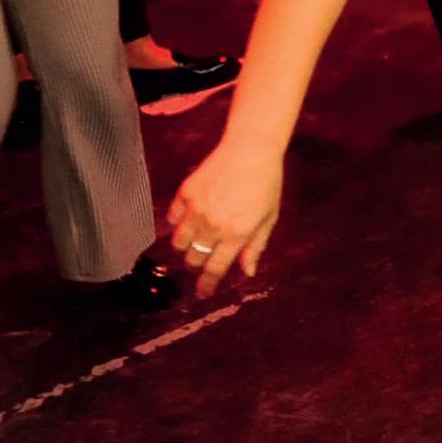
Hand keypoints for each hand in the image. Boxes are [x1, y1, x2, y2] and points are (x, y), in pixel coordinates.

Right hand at [168, 138, 282, 296]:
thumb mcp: (268, 218)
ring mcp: (196, 208)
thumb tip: (247, 271)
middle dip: (196, 265)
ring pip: (179, 242)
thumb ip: (255, 246)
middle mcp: (213, 225)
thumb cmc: (266, 183)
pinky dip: (176, 224)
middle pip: (194, 258)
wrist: (251, 148)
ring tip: (193, 243)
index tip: (202, 293)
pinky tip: (186, 221)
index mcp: (236, 234)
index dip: (207, 285)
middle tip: (201, 261)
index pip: (215, 269)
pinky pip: (172, 218)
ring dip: (185, 248)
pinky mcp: (186, 192)